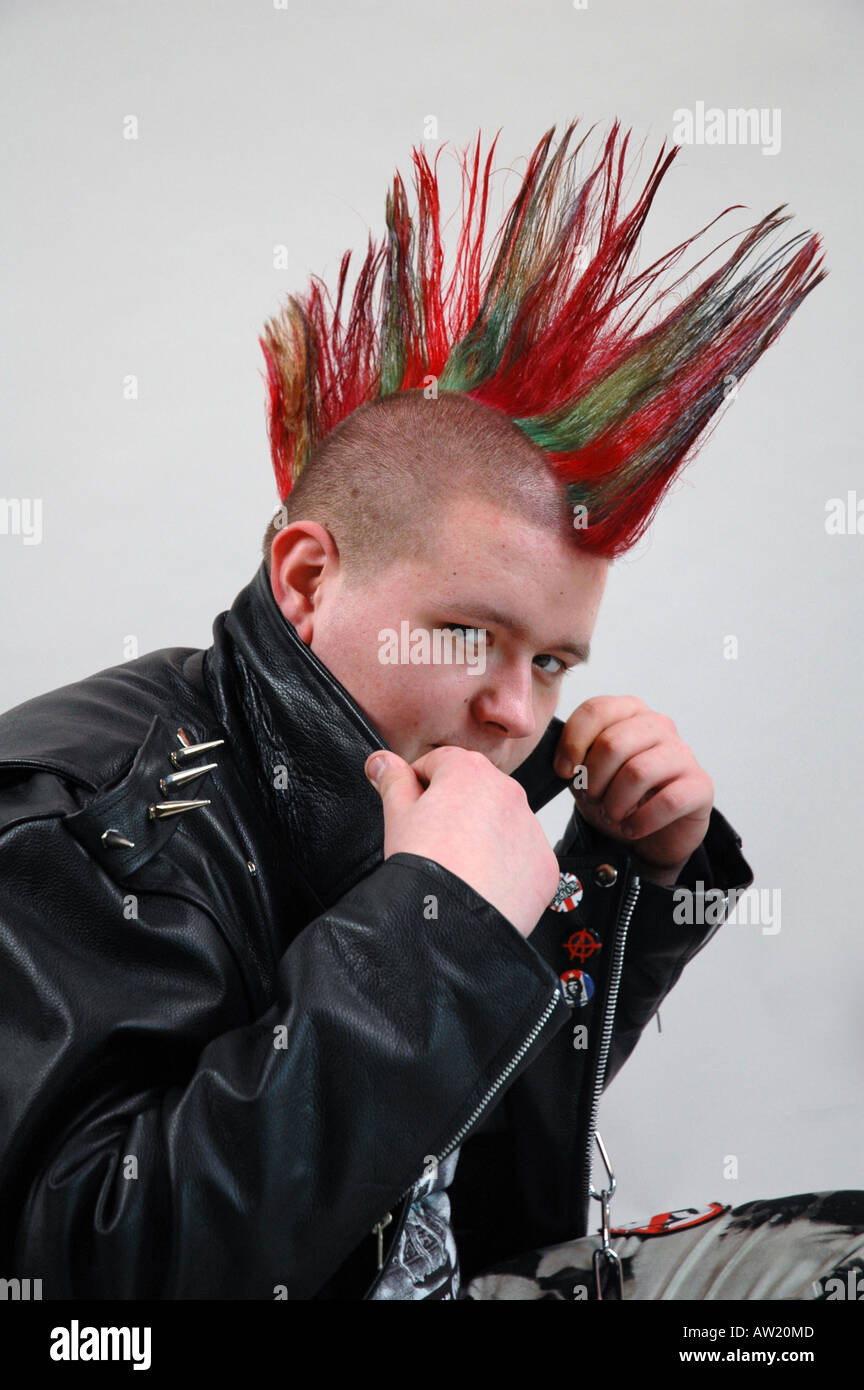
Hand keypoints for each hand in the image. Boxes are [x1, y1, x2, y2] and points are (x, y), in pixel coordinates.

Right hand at [365, 746, 559, 938]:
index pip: (440, 762)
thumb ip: (392, 781)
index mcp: (469, 771)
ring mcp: (531, 828)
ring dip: (484, 835)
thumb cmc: (424, 867)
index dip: (420, 783)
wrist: (452, 921)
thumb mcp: (396, 817)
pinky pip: (523, 857)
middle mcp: (509, 791)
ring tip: (458, 866)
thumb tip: (381, 762)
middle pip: (475, 790)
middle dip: (455, 808)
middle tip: (433, 840)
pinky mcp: (545, 863)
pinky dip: (506, 866)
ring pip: (502, 823)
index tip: (411, 805)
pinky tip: (482, 883)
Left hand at [552, 695, 712, 881]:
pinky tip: (632, 829)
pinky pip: (668, 801)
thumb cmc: (615, 794)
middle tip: (592, 798)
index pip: (596, 710)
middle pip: (613, 743)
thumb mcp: (585, 772)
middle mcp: (658, 725)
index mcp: (628, 711)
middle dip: (593, 779)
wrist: (648, 832)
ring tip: (612, 815)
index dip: (573, 743)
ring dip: (615, 802)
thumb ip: (573, 756)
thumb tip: (565, 763)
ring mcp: (683, 753)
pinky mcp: (700, 785)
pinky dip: (641, 821)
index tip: (564, 772)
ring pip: (638, 772)